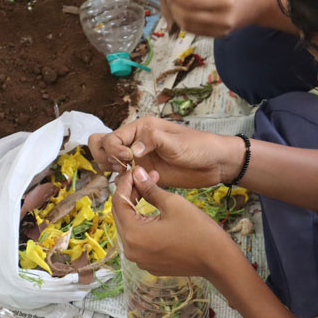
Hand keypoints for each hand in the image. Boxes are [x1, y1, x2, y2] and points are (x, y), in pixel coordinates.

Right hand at [89, 117, 243, 188]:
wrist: (215, 164)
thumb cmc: (198, 146)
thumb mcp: (174, 140)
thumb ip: (151, 141)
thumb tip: (131, 151)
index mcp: (140, 129)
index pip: (110, 138)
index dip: (114, 149)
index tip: (128, 159)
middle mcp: (135, 143)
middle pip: (101, 147)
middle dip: (105, 159)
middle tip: (122, 168)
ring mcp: (139, 161)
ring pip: (110, 165)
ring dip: (114, 173)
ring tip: (131, 177)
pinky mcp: (146, 177)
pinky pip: (126, 181)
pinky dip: (127, 186)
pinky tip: (141, 188)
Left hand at [113, 167, 237, 278]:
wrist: (218, 260)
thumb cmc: (198, 230)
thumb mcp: (173, 203)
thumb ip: (150, 189)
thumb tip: (137, 173)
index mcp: (134, 235)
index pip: (118, 203)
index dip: (125, 183)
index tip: (134, 171)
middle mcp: (131, 251)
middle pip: (121, 217)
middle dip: (131, 195)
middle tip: (144, 179)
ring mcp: (140, 260)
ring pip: (129, 229)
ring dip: (136, 210)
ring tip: (150, 193)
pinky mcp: (149, 265)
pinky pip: (139, 242)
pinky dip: (143, 226)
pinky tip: (155, 215)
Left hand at [160, 0, 274, 36]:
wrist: (261, 5)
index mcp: (224, 1)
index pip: (192, 1)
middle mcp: (222, 19)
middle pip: (188, 16)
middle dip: (173, 7)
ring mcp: (221, 30)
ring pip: (189, 27)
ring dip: (177, 17)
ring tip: (173, 5)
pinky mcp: (219, 36)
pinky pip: (196, 31)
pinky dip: (186, 23)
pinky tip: (183, 13)